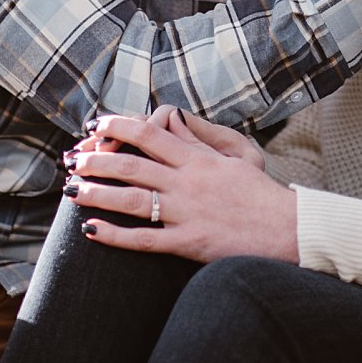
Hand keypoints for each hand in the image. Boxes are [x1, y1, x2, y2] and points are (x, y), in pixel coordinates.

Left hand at [68, 107, 298, 262]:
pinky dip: (115, 235)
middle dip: (97, 161)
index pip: (151, 134)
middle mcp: (189, 183)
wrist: (289, 230)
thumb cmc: (262, 193)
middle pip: (132, 165)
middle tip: (73, 161)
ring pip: (132, 200)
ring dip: (97, 194)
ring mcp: (187, 213)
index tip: (96, 125)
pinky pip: (144, 239)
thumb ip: (201, 141)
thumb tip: (172, 121)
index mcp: (200, 159)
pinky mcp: (189, 242)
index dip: (118, 127)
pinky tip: (91, 230)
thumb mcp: (237, 157)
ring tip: (72, 191)